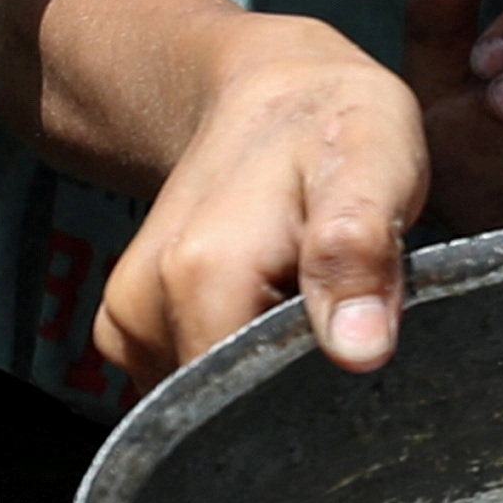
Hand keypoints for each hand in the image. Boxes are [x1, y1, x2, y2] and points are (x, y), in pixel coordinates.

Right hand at [95, 20, 427, 381]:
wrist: (267, 95)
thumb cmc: (334, 126)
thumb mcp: (374, 166)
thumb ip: (359, 254)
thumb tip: (358, 353)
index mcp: (202, 275)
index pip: (245, 403)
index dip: (310, 400)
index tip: (356, 355)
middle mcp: (144, 306)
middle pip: (225, 408)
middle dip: (291, 389)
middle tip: (347, 319)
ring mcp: (128, 322)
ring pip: (209, 398)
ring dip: (268, 371)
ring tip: (312, 302)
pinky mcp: (130, 329)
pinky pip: (191, 380)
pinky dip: (240, 360)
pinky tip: (277, 311)